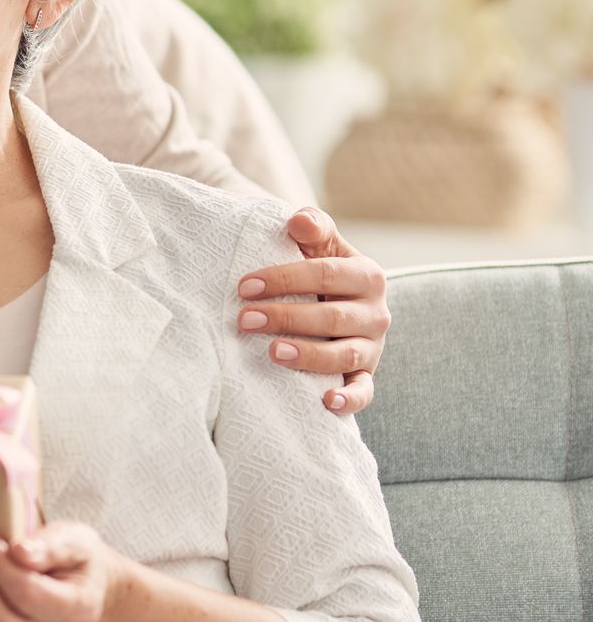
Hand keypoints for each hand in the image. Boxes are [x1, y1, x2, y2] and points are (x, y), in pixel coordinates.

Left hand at [236, 206, 387, 415]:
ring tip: (272, 352)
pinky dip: (349, 399)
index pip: (325, 274)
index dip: (284, 279)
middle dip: (286, 317)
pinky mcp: (366, 375)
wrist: (342, 303)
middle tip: (244, 320)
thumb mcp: (322, 246)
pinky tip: (325, 401)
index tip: (244, 286)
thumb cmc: (322, 272)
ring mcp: (373, 347)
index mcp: (367, 276)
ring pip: (345, 355)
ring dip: (308, 355)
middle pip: (331, 317)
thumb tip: (297, 221)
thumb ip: (313, 228)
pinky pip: (364, 391)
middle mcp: (376, 313)